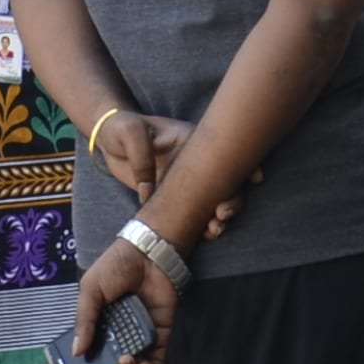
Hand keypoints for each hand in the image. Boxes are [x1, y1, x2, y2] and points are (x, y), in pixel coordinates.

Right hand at [69, 235, 174, 363]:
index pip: (76, 360)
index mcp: (92, 330)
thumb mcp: (90, 290)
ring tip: (125, 361)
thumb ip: (84, 320)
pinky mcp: (159, 339)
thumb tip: (76, 351)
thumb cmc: (116, 267)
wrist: (149, 254)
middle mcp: (113, 340)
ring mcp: (136, 341)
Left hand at [93, 111, 251, 238]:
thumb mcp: (129, 132)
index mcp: (191, 141)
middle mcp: (194, 163)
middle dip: (232, 200)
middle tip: (222, 215)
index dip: (244, 164)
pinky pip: (192, 214)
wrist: (107, 141)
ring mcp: (185, 182)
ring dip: (219, 217)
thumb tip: (148, 189)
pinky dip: (201, 226)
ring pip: (212, 201)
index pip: (223, 152)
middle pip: (224, 182)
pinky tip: (204, 235)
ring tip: (214, 230)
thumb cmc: (121, 128)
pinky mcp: (173, 198)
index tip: (255, 179)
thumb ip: (140, 154)